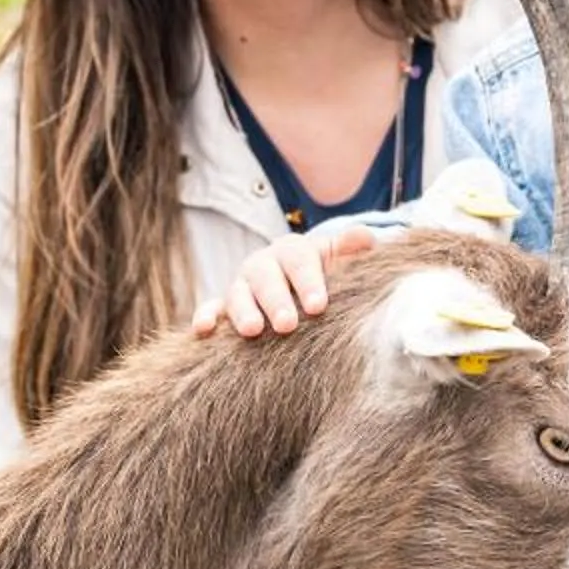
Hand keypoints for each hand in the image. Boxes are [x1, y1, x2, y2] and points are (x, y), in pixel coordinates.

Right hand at [192, 220, 385, 337]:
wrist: (299, 289)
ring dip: (242, 311)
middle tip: (287, 325)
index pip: (299, 259)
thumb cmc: (324, 277)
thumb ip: (350, 249)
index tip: (319, 305)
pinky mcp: (224, 306)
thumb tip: (365, 238)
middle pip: (266, 277)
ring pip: (237, 294)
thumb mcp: (338, 261)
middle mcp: (264, 264)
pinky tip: (203, 330)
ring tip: (252, 331)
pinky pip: (211, 308)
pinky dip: (205, 316)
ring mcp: (241, 285)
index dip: (308, 281)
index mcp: (294, 251)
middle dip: (276, 300)